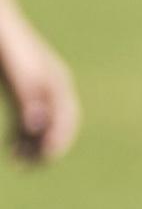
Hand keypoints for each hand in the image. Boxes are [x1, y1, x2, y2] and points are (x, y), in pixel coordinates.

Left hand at [0, 10, 78, 164]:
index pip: (67, 116)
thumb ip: (27, 93)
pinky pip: (26, 121)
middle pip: (57, 125)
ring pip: (41, 126)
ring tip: (17, 163)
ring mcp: (35, 91)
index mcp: (56, 79)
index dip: (59, 138)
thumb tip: (37, 124)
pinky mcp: (20, 94)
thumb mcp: (14, 67)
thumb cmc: (3, 41)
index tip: (46, 158)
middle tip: (29, 167)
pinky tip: (10, 149)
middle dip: (46, 148)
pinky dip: (21, 137)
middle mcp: (50, 87)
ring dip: (32, 147)